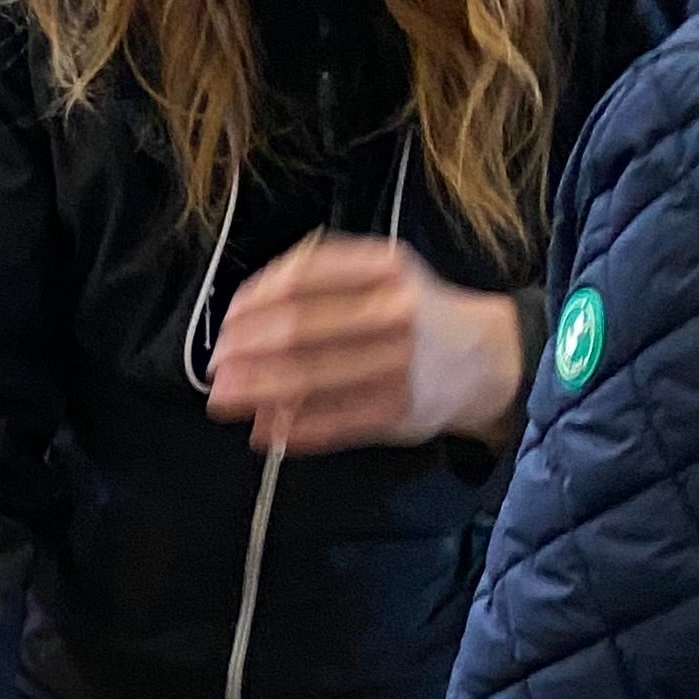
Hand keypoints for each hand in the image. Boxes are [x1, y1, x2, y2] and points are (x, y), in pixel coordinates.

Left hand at [205, 237, 523, 454]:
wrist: (484, 357)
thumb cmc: (416, 311)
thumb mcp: (381, 270)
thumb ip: (322, 276)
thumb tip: (249, 310)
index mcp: (385, 267)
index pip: (303, 278)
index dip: (253, 302)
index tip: (227, 321)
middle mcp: (394, 312)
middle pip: (300, 330)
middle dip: (245, 351)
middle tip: (214, 368)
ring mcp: (397, 365)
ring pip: (310, 378)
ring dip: (257, 391)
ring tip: (223, 400)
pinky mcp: (396, 412)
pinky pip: (331, 423)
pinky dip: (291, 428)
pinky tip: (263, 430)